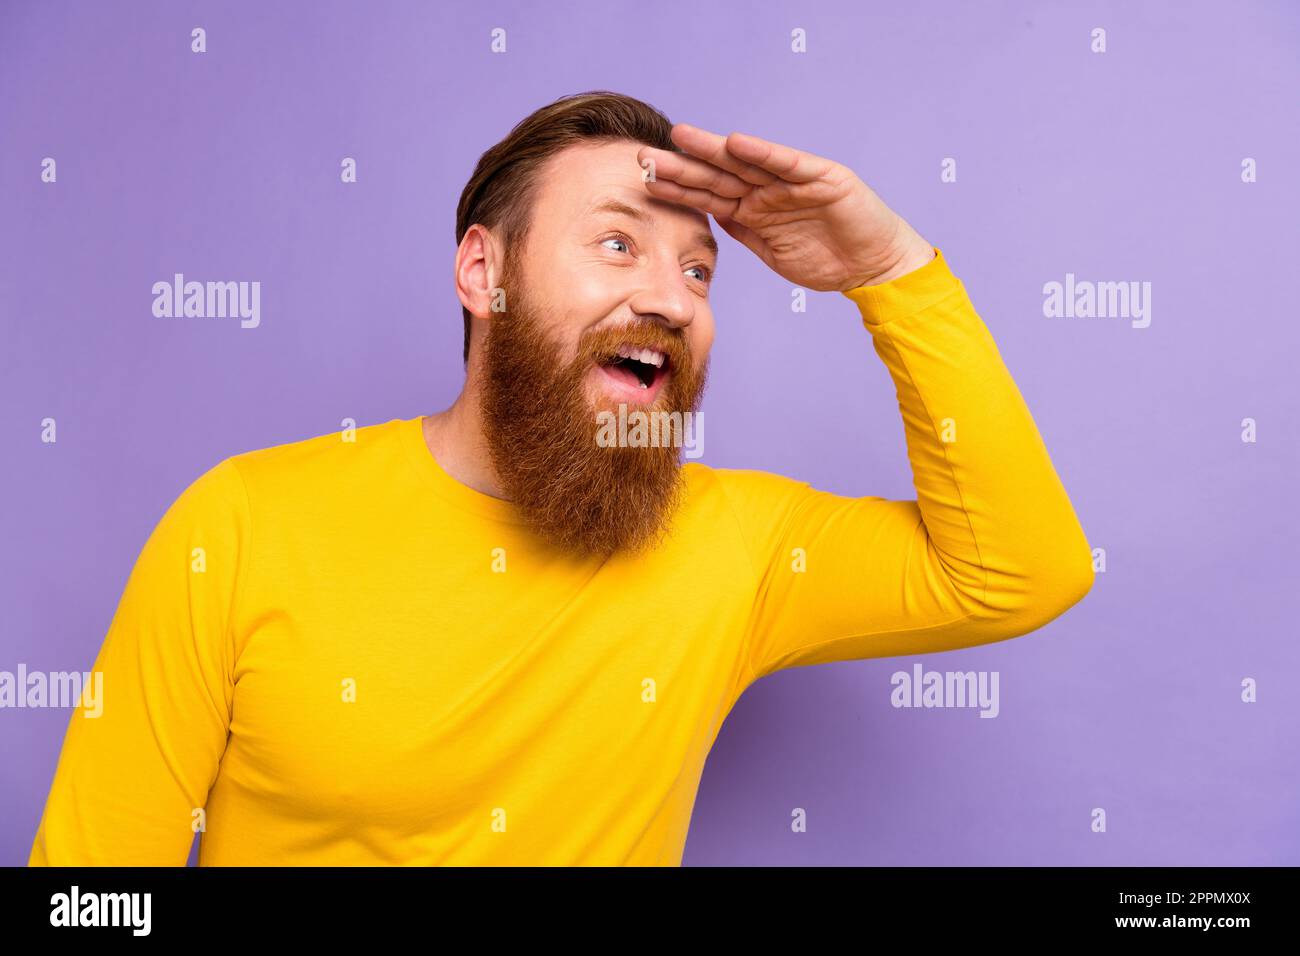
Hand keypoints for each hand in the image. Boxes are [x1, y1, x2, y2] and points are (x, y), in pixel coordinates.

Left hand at [637, 124, 934, 292]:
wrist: (874, 267)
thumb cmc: (827, 262)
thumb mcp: (773, 253)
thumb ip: (743, 232)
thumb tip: (708, 217)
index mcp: (753, 209)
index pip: (708, 195)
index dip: (677, 187)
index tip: (643, 179)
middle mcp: (768, 190)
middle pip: (718, 174)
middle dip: (682, 164)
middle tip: (644, 154)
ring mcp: (792, 181)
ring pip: (745, 163)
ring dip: (712, 150)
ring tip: (681, 136)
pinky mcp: (820, 177)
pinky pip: (786, 163)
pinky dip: (763, 153)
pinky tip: (736, 142)